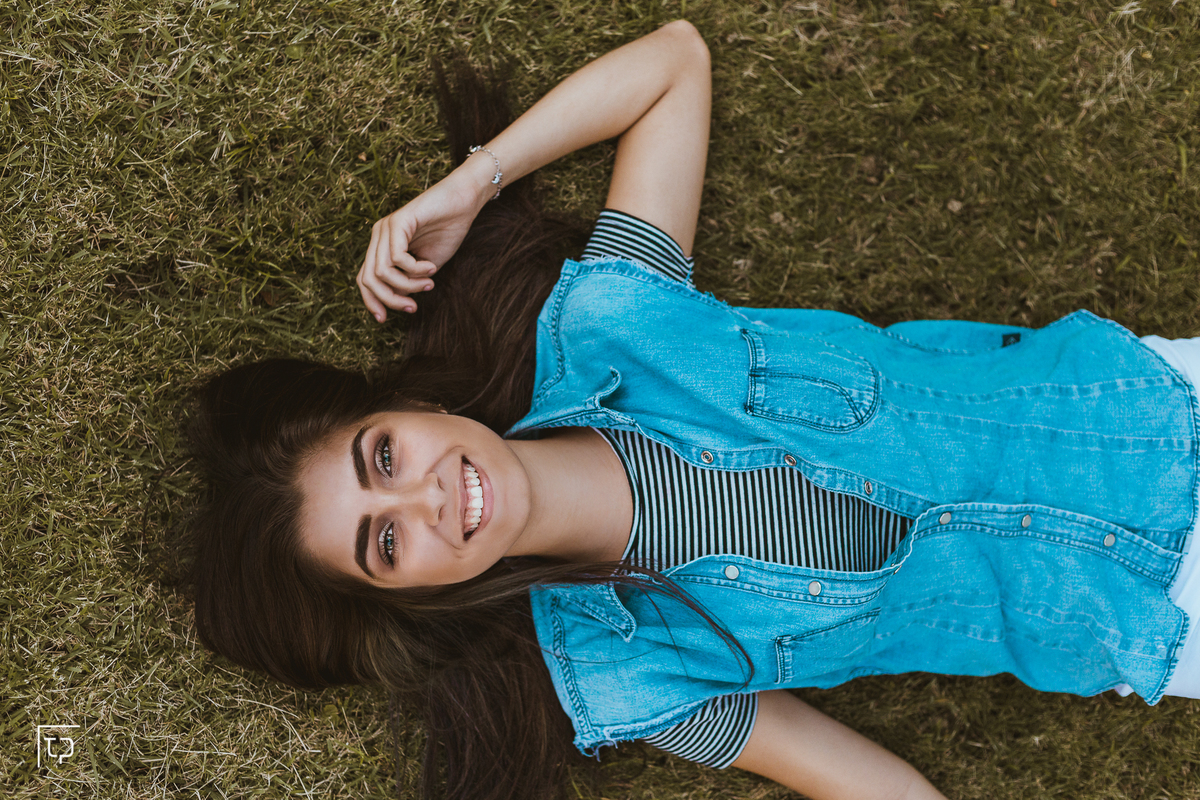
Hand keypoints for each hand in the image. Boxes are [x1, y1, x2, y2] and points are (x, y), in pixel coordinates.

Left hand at [357, 161, 489, 320]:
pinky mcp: (398, 221)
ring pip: (382, 271)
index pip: (365, 279)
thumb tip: (396, 301)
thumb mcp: (424, 268)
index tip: (385, 319)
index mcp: (382, 246)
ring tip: (429, 284)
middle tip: (412, 307)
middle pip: (369, 279)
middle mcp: (378, 235)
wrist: (464, 203)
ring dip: (407, 285)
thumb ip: (408, 282)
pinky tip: (431, 268)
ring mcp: (385, 227)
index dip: (372, 302)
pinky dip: (415, 269)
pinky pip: (397, 257)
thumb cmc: (448, 232)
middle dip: (389, 299)